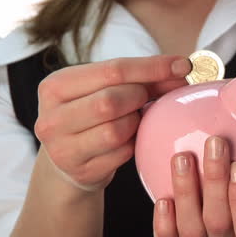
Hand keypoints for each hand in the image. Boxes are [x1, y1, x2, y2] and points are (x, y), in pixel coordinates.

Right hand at [34, 55, 190, 190]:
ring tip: (134, 119)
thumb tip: (181, 68)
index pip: (113, 70)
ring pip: (116, 130)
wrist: (70, 160)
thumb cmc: (92, 116)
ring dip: (136, 123)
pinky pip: (122, 154)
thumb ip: (138, 78)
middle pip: (112, 101)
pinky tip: (131, 139)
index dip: (153, 67)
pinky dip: (133, 144)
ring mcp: (63, 149)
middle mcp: (51, 118)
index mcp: (55, 86)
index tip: (183, 65)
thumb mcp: (102, 89)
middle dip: (140, 97)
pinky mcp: (81, 171)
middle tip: (148, 99)